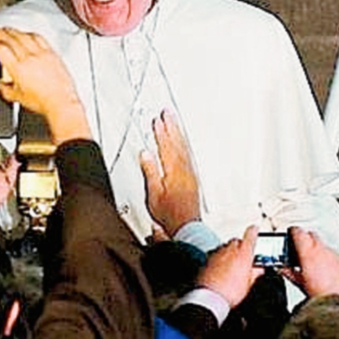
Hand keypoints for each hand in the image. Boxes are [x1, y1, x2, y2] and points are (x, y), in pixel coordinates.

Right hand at [0, 28, 89, 143]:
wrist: (61, 102)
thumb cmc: (43, 102)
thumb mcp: (18, 98)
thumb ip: (5, 90)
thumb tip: (1, 86)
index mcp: (18, 69)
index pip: (2, 49)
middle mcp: (29, 58)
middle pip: (12, 38)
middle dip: (1, 32)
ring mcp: (42, 54)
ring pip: (25, 35)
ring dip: (15, 31)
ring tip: (10, 31)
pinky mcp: (52, 53)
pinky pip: (40, 38)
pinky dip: (31, 34)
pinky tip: (29, 35)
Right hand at [139, 110, 200, 236]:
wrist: (186, 226)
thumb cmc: (170, 214)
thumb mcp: (153, 194)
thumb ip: (150, 172)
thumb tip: (146, 154)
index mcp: (173, 171)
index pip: (166, 146)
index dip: (161, 132)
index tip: (157, 120)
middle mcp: (184, 169)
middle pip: (177, 142)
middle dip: (172, 126)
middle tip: (168, 112)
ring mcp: (190, 172)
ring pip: (184, 147)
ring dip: (178, 132)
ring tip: (173, 121)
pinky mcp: (192, 177)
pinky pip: (188, 154)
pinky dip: (183, 144)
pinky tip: (181, 141)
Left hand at [197, 226, 258, 307]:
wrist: (210, 297)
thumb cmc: (230, 291)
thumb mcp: (249, 284)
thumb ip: (255, 273)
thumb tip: (258, 269)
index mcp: (243, 253)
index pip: (251, 235)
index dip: (254, 231)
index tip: (255, 229)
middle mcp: (229, 250)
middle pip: (236, 241)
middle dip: (241, 246)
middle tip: (244, 257)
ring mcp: (216, 253)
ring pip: (225, 248)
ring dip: (229, 252)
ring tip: (232, 266)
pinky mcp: (206, 260)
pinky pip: (215, 255)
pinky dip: (219, 259)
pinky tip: (221, 270)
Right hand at [289, 228, 338, 296]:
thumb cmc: (322, 293)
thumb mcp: (300, 283)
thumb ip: (290, 272)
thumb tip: (284, 268)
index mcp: (308, 251)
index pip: (297, 231)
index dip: (292, 233)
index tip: (290, 237)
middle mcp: (323, 249)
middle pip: (311, 235)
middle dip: (305, 240)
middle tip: (299, 251)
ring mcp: (335, 254)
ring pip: (323, 246)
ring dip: (317, 251)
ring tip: (313, 265)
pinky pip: (334, 255)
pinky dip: (329, 260)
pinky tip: (326, 272)